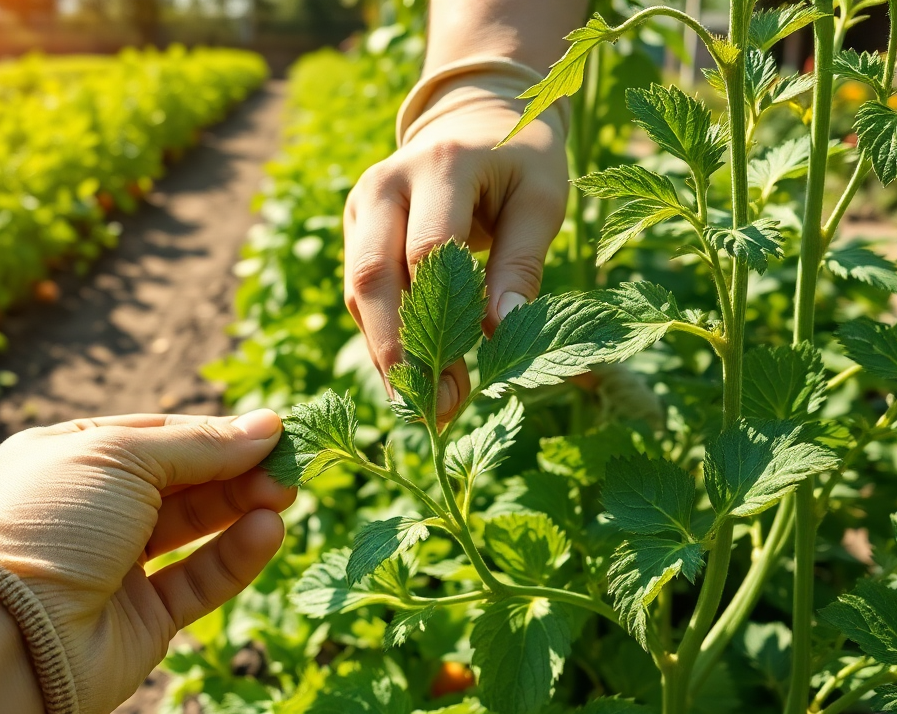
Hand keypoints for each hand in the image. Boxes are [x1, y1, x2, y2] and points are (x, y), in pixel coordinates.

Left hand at [0, 410, 294, 713]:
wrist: (4, 636)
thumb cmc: (49, 523)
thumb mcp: (122, 457)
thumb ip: (199, 444)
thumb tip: (267, 425)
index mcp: (68, 458)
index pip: (155, 435)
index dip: (213, 433)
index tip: (271, 430)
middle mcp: (90, 511)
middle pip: (180, 481)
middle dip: (235, 469)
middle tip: (291, 464)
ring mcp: (114, 567)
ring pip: (192, 529)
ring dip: (241, 507)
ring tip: (286, 493)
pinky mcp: (140, 620)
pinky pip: (197, 581)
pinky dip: (235, 556)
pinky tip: (268, 530)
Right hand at [344, 73, 568, 419]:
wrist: (472, 118)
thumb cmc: (519, 160)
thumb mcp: (542, 199)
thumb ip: (522, 262)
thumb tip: (501, 333)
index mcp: (440, 164)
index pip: (428, 251)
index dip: (444, 323)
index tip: (466, 384)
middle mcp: (386, 183)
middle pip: (375, 276)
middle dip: (399, 351)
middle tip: (430, 411)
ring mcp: (361, 205)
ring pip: (359, 291)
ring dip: (387, 354)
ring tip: (423, 409)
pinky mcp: (354, 228)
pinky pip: (360, 291)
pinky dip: (382, 338)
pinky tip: (410, 380)